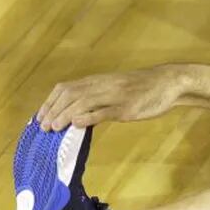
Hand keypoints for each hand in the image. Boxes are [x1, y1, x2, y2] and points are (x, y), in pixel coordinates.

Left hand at [37, 66, 182, 130]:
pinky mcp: (127, 108)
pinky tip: (77, 124)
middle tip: (43, 127)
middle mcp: (103, 85)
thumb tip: (78, 113)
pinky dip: (88, 117)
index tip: (40, 116)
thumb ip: (99, 97)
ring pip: (82, 102)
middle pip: (70, 94)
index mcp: (99, 80)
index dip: (50, 102)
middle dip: (53, 111)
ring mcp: (115, 96)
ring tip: (54, 128)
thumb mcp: (118, 87)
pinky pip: (103, 111)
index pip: (66, 88)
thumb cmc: (144, 87)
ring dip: (64, 115)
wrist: (170, 82)